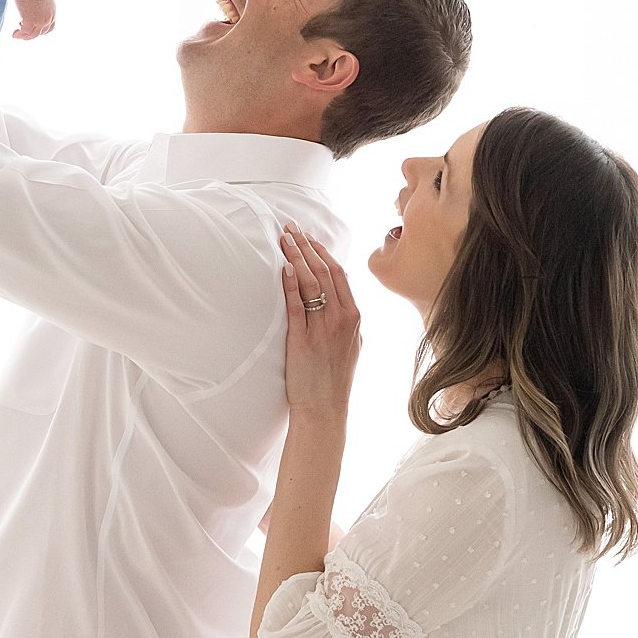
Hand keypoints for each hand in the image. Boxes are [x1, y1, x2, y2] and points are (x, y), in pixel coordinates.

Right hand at [11, 0, 55, 38]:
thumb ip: (39, 5)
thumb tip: (32, 2)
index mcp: (52, 13)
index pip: (49, 27)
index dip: (41, 30)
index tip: (33, 29)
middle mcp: (48, 19)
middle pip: (41, 33)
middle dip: (32, 34)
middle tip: (22, 33)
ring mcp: (40, 22)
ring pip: (33, 35)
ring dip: (24, 36)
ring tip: (15, 35)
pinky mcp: (30, 22)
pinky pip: (25, 32)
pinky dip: (19, 34)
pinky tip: (14, 33)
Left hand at [279, 222, 359, 426]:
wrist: (325, 410)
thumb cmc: (332, 380)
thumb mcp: (349, 344)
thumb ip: (343, 320)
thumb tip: (335, 298)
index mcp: (354, 317)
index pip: (339, 273)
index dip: (322, 251)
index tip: (308, 236)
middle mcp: (343, 319)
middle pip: (325, 271)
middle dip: (307, 245)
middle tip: (291, 228)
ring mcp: (324, 329)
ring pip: (312, 283)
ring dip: (296, 256)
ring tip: (283, 239)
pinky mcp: (304, 340)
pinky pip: (297, 305)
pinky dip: (291, 284)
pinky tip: (284, 268)